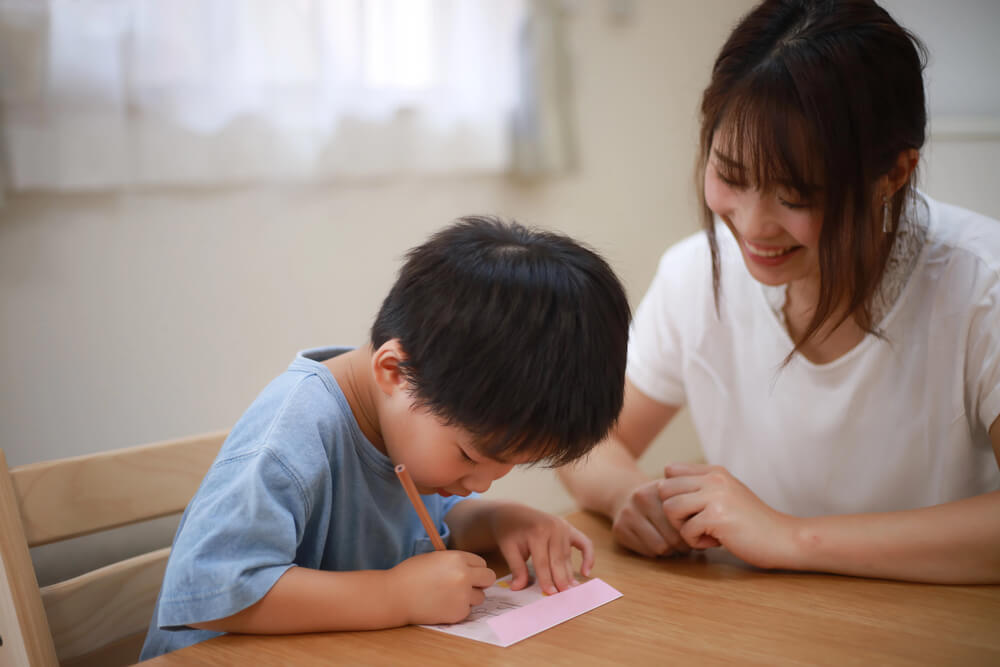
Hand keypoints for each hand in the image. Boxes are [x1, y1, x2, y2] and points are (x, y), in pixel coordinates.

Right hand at [390, 550, 495, 624]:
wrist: (395, 595)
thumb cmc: (411, 574)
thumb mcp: (435, 558)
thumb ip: (455, 562)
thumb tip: (472, 569)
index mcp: (458, 558)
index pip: (481, 563)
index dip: (474, 568)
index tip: (467, 573)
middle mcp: (464, 576)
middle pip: (489, 578)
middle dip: (481, 582)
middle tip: (469, 585)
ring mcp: (462, 596)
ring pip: (480, 597)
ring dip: (470, 597)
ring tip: (450, 596)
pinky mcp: (458, 613)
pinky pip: (468, 610)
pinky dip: (458, 609)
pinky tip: (442, 605)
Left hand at [490, 503, 593, 594]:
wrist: (513, 513)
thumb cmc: (509, 531)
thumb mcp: (508, 548)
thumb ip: (516, 568)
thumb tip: (518, 587)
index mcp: (537, 531)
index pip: (543, 562)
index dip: (546, 579)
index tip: (550, 594)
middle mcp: (553, 527)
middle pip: (558, 560)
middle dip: (560, 579)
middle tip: (563, 596)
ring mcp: (564, 527)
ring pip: (567, 556)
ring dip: (569, 573)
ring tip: (570, 589)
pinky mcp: (570, 528)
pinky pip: (584, 543)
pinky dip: (588, 557)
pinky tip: (585, 571)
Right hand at [610, 478, 690, 556]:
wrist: (624, 494)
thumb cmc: (660, 499)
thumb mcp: (677, 492)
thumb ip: (695, 505)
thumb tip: (715, 535)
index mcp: (659, 487)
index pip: (684, 521)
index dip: (694, 531)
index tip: (697, 532)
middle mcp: (641, 498)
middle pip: (673, 537)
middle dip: (684, 545)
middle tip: (688, 543)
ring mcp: (627, 514)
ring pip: (660, 548)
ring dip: (671, 551)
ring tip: (675, 544)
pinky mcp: (619, 530)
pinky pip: (647, 553)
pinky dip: (657, 553)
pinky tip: (659, 543)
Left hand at [659, 463, 798, 568]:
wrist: (783, 539)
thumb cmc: (752, 522)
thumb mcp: (728, 494)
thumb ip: (702, 487)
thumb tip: (663, 488)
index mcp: (714, 471)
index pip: (670, 470)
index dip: (672, 493)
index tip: (690, 509)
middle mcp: (713, 478)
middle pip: (663, 489)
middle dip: (672, 512)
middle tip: (694, 524)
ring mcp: (716, 496)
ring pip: (669, 508)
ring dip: (682, 527)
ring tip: (704, 533)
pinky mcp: (717, 517)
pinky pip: (686, 531)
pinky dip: (696, 543)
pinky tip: (717, 542)